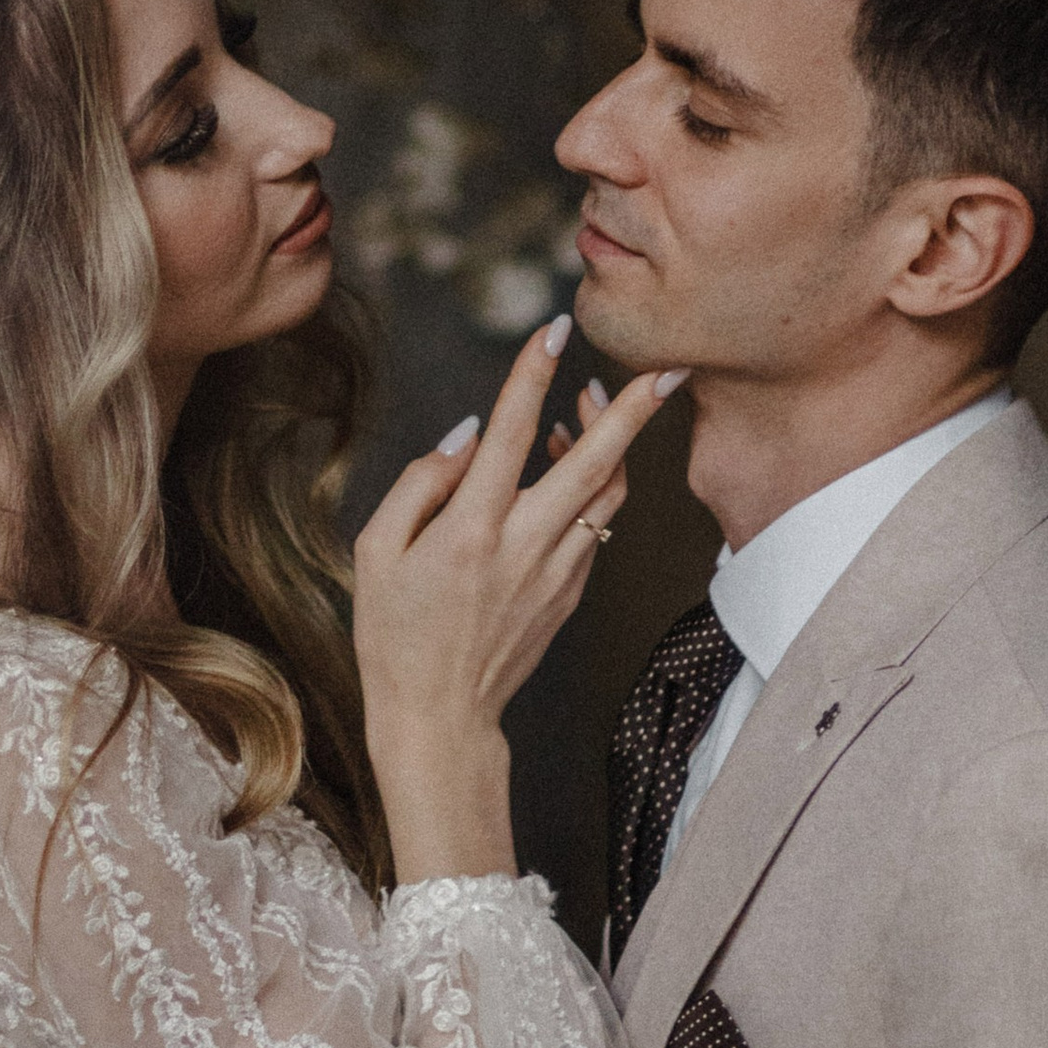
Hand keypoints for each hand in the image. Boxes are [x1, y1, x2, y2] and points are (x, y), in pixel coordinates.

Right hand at [354, 321, 682, 878]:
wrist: (439, 717)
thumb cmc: (393, 632)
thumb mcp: (376, 551)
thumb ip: (421, 483)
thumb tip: (470, 433)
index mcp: (471, 530)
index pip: (511, 432)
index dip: (533, 375)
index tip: (554, 330)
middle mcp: (525, 547)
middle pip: (596, 463)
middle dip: (635, 410)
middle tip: (671, 368)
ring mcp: (557, 572)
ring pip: (609, 494)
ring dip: (614, 445)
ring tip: (591, 405)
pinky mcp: (571, 593)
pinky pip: (596, 527)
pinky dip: (595, 487)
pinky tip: (566, 467)